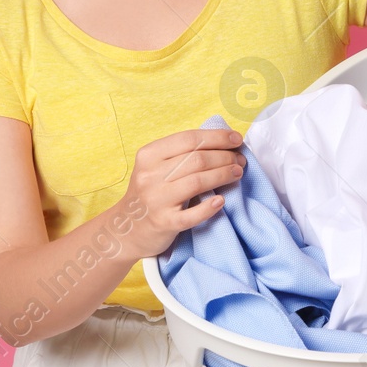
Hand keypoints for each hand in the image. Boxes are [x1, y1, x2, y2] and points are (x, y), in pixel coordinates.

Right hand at [116, 127, 246, 258]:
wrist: (126, 228)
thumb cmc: (151, 192)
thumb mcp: (156, 166)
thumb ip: (182, 153)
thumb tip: (223, 141)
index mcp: (149, 154)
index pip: (190, 139)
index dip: (217, 137)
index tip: (236, 139)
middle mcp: (150, 175)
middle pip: (197, 159)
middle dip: (225, 157)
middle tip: (240, 160)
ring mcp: (156, 200)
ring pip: (197, 182)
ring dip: (223, 175)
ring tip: (237, 173)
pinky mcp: (163, 222)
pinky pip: (191, 214)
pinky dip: (209, 207)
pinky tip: (222, 201)